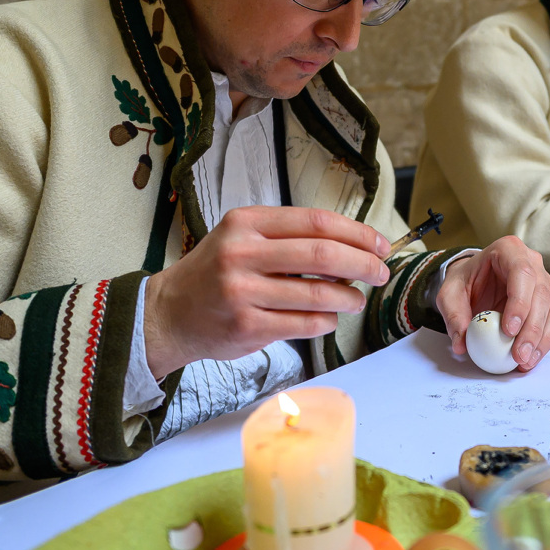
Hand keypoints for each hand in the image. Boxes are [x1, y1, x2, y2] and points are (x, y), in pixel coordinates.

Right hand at [142, 206, 391, 378]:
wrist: (169, 313)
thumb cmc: (215, 272)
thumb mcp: (241, 238)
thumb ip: (287, 238)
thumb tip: (351, 246)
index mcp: (247, 223)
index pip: (316, 222)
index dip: (356, 233)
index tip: (379, 244)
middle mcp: (243, 253)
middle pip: (322, 255)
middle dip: (362, 264)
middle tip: (380, 272)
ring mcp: (243, 291)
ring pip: (317, 295)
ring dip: (348, 298)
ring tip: (356, 299)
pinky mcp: (247, 326)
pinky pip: (304, 324)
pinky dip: (326, 322)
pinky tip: (329, 319)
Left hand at [434, 237, 549, 371]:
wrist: (475, 281)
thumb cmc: (465, 282)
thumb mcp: (449, 294)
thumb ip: (453, 316)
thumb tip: (461, 344)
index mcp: (508, 250)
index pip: (522, 272)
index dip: (520, 302)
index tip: (509, 330)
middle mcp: (532, 261)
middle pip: (541, 293)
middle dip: (532, 328)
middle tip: (519, 355)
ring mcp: (544, 279)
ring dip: (542, 338)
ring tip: (526, 361)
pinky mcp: (549, 298)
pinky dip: (545, 340)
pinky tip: (532, 358)